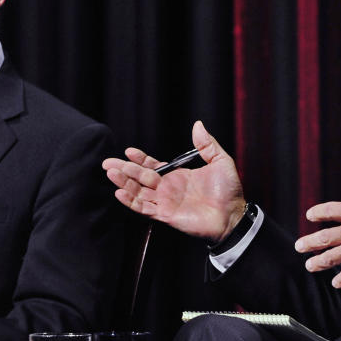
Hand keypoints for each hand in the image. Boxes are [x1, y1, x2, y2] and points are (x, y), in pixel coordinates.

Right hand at [102, 121, 245, 242]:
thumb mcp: (220, 161)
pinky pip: (144, 208)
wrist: (233, 215)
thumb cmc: (229, 191)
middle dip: (123, 169)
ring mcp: (165, 202)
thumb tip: (198, 125)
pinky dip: (131, 201)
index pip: (153, 165)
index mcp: (177, 175)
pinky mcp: (165, 215)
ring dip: (123, 183)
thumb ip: (207, 144)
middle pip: (140, 177)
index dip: (140, 158)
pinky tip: (120, 193)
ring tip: (110, 173)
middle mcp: (168, 188)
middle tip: (107, 162)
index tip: (128, 151)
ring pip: (138, 191)